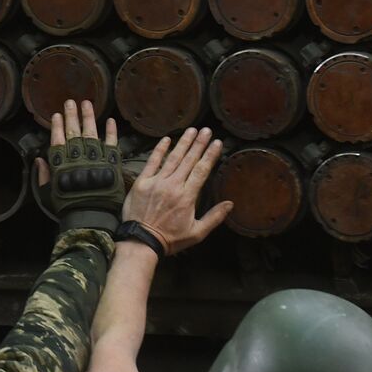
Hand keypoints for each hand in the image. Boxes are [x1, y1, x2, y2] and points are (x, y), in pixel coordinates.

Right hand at [34, 99, 122, 232]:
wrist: (89, 217)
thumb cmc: (68, 207)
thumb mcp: (49, 194)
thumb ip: (44, 175)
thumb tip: (39, 160)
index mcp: (62, 164)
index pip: (58, 140)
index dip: (58, 127)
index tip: (57, 115)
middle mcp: (78, 157)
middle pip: (74, 132)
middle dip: (72, 116)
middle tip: (71, 102)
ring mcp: (95, 158)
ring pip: (91, 133)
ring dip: (88, 117)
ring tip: (87, 103)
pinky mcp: (111, 163)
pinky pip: (112, 144)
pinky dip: (111, 132)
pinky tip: (110, 120)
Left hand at [121, 128, 231, 254]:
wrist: (141, 242)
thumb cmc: (170, 239)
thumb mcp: (197, 233)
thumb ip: (214, 217)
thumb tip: (230, 204)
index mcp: (187, 196)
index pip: (202, 170)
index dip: (210, 155)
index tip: (217, 143)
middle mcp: (173, 185)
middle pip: (189, 160)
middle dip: (199, 143)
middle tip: (207, 130)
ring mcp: (156, 182)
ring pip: (173, 158)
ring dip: (183, 143)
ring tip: (192, 130)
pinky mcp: (141, 183)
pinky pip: (152, 162)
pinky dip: (159, 150)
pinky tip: (167, 139)